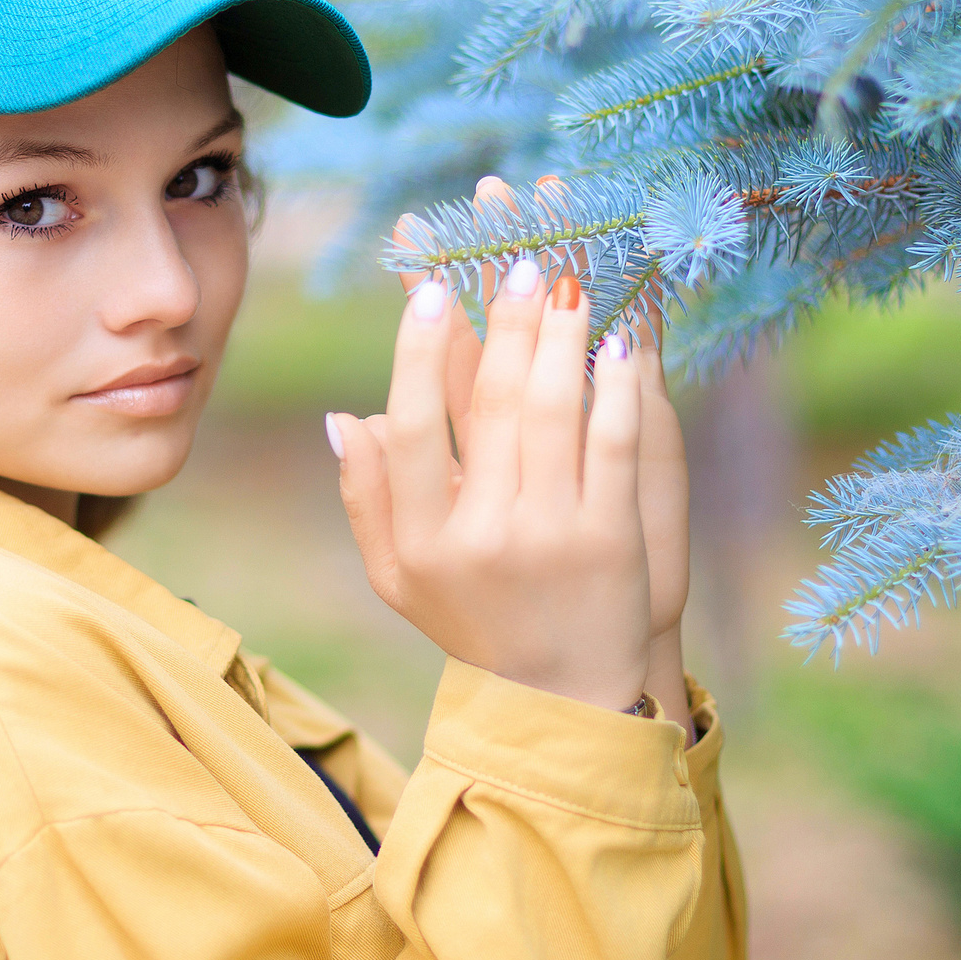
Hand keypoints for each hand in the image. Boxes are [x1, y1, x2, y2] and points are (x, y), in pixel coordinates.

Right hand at [329, 253, 653, 710]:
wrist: (564, 698)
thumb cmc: (475, 623)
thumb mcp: (399, 577)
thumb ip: (366, 499)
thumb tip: (343, 416)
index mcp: (422, 541)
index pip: (411, 430)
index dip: (419, 355)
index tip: (431, 290)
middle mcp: (483, 538)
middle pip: (491, 406)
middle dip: (503, 323)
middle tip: (515, 261)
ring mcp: (552, 538)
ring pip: (554, 413)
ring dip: (560, 337)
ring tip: (565, 281)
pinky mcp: (614, 539)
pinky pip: (615, 443)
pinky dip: (614, 387)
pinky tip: (618, 339)